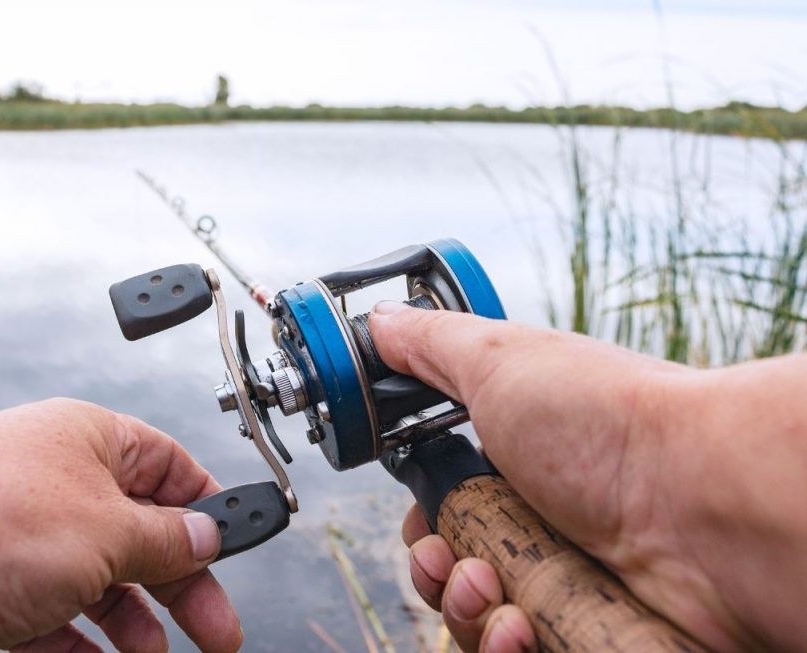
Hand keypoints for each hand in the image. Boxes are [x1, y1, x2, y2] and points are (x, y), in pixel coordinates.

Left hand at [0, 399, 240, 652]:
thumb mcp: (108, 532)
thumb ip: (167, 539)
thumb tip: (208, 533)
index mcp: (91, 439)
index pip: (170, 468)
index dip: (208, 510)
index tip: (238, 550)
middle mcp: (56, 479)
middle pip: (140, 531)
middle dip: (181, 585)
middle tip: (216, 631)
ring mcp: (21, 531)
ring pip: (96, 577)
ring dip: (131, 621)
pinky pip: (50, 611)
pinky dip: (79, 639)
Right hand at [371, 303, 806, 652]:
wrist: (706, 502)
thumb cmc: (607, 421)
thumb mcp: (501, 360)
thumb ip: (431, 345)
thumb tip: (379, 324)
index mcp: (517, 463)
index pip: (447, 513)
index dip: (424, 526)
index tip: (422, 524)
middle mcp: (543, 524)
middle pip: (454, 571)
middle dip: (435, 570)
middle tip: (452, 557)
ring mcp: (570, 581)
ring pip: (477, 619)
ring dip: (465, 608)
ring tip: (492, 587)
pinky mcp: (588, 630)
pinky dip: (506, 645)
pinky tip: (524, 626)